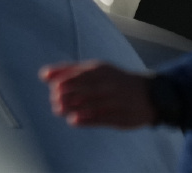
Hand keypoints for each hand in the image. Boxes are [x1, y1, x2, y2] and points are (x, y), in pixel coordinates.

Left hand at [37, 60, 157, 128]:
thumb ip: (69, 71)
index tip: (53, 87)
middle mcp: (110, 85)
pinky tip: (73, 120)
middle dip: (68, 95)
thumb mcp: (95, 71)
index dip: (64, 80)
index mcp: (102, 71)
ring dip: (73, 108)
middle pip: (86, 89)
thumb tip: (43, 75)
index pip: (80, 74)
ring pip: (92, 105)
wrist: (148, 95)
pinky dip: (86, 120)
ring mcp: (117, 101)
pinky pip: (101, 119)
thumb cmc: (113, 80)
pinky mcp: (121, 117)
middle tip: (55, 100)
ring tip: (60, 110)